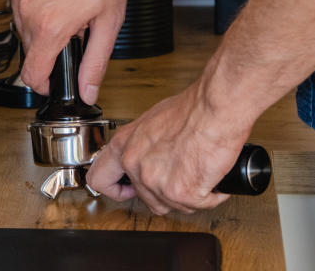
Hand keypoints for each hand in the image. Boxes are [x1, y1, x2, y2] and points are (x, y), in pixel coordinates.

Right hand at [6, 0, 134, 103]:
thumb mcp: (109, 20)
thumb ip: (95, 61)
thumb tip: (87, 88)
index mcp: (49, 26)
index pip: (31, 74)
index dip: (44, 84)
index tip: (53, 81)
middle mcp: (26, 9)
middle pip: (30, 47)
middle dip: (51, 45)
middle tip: (77, 27)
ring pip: (24, 22)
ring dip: (43, 21)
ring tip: (69, 2)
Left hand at [85, 81, 252, 214]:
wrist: (215, 108)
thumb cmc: (192, 109)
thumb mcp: (152, 122)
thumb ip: (142, 144)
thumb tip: (148, 155)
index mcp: (124, 145)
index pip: (99, 179)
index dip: (114, 189)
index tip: (126, 189)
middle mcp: (135, 164)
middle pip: (145, 199)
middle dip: (164, 192)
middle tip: (179, 176)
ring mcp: (155, 181)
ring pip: (172, 206)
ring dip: (188, 195)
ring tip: (197, 171)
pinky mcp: (180, 193)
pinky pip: (198, 205)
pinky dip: (209, 196)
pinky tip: (211, 177)